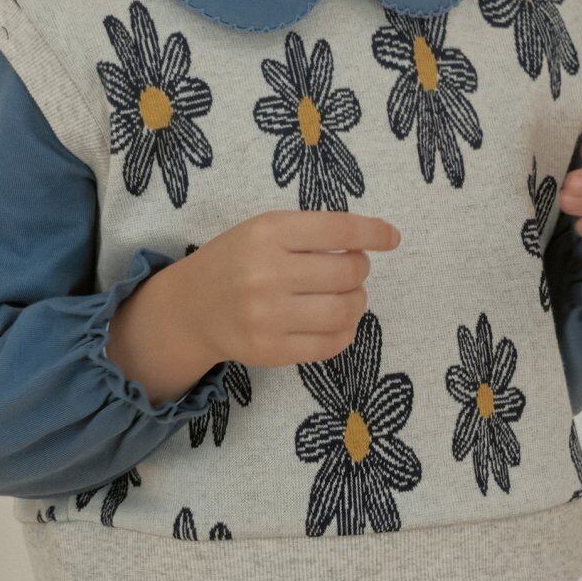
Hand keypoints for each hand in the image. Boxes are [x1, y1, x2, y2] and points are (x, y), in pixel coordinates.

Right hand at [173, 209, 402, 368]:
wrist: (190, 308)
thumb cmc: (235, 261)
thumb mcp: (262, 229)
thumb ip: (310, 232)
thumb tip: (370, 239)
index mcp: (267, 233)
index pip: (338, 229)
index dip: (373, 232)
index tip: (391, 237)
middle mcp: (266, 273)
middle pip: (347, 273)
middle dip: (360, 269)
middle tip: (352, 269)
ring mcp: (267, 316)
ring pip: (344, 311)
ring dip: (357, 302)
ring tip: (348, 297)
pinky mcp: (271, 351)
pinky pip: (330, 344)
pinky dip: (346, 331)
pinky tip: (337, 321)